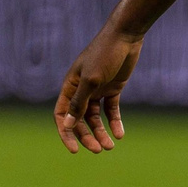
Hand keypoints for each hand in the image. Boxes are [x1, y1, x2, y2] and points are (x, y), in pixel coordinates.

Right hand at [55, 29, 140, 153]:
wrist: (125, 36)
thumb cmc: (105, 54)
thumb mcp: (92, 80)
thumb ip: (80, 102)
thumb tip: (68, 124)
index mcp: (70, 86)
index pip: (63, 115)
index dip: (67, 132)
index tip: (75, 149)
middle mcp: (81, 89)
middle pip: (80, 120)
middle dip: (87, 136)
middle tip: (99, 150)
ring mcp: (97, 89)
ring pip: (96, 118)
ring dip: (101, 132)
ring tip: (110, 146)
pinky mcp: (112, 88)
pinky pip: (111, 110)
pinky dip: (114, 122)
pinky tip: (120, 134)